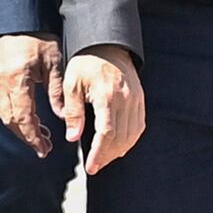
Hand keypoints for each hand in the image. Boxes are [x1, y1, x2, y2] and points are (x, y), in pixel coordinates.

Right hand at [0, 35, 63, 155]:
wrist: (20, 19)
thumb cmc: (37, 35)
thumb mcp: (54, 62)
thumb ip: (57, 91)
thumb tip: (63, 115)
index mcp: (17, 79)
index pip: (23, 117)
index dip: (33, 136)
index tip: (43, 148)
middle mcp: (2, 83)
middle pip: (11, 121)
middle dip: (26, 138)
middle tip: (43, 148)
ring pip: (4, 116)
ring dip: (20, 130)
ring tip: (38, 137)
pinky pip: (2, 106)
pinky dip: (14, 118)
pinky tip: (27, 121)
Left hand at [59, 43, 144, 173]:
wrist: (107, 45)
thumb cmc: (85, 64)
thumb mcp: (72, 85)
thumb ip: (73, 112)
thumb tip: (72, 138)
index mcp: (108, 96)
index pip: (107, 133)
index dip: (99, 153)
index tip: (91, 167)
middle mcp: (126, 99)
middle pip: (121, 138)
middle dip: (107, 156)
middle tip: (94, 166)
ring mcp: (136, 99)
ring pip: (132, 135)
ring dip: (118, 151)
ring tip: (104, 159)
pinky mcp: (140, 99)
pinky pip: (139, 126)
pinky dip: (130, 140)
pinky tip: (118, 147)